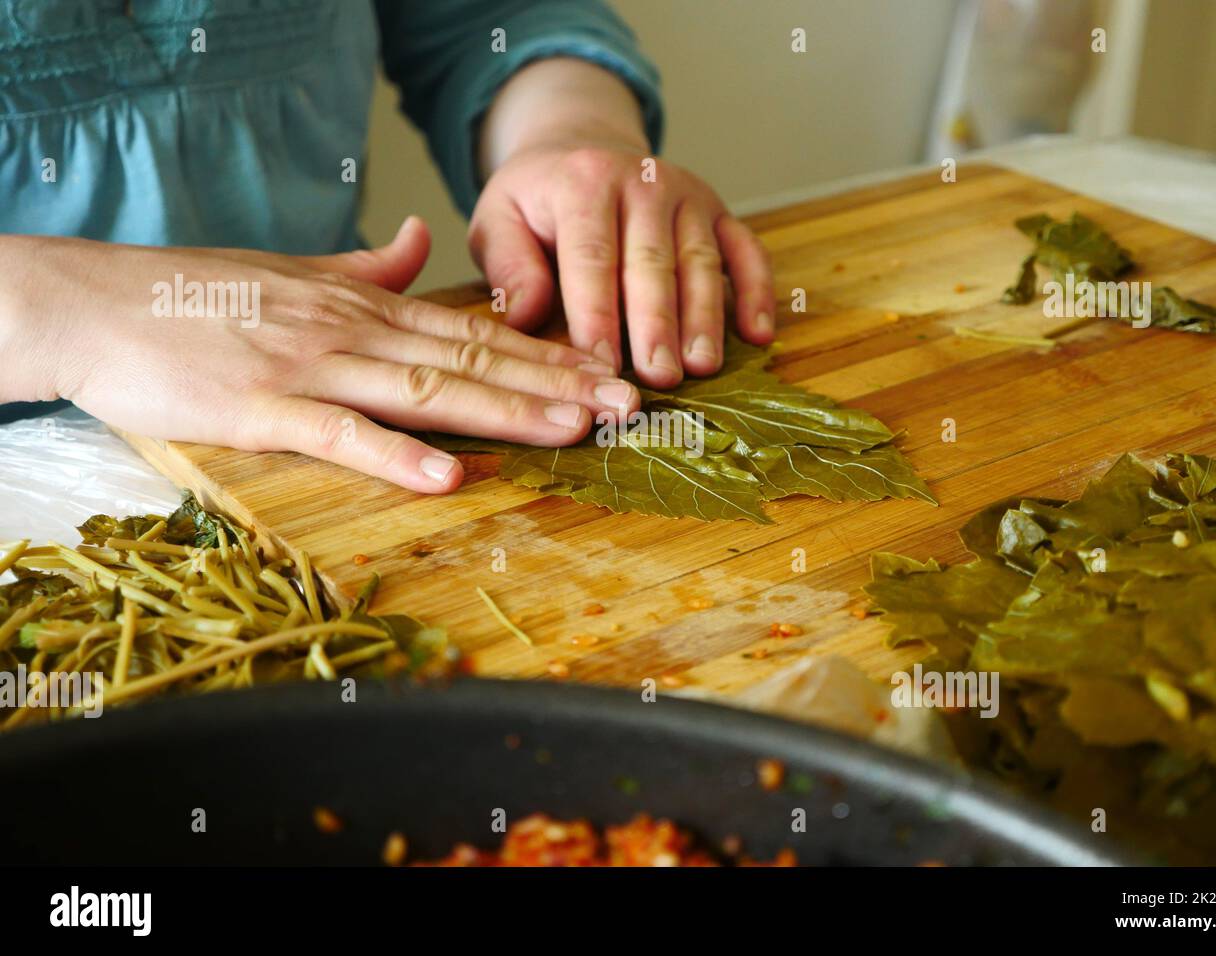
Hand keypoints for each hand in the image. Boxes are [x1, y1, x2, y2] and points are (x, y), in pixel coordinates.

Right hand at [0, 218, 639, 492]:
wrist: (97, 302)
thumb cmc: (198, 294)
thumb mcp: (296, 270)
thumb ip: (367, 265)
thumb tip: (419, 243)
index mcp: (365, 305)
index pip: (474, 328)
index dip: (547, 352)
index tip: (606, 371)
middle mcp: (354, 331)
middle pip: (472, 358)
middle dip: (556, 382)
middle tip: (625, 406)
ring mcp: (312, 367)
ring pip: (427, 390)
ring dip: (505, 410)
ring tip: (572, 429)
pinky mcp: (264, 407)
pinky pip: (342, 434)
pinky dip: (397, 455)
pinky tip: (450, 476)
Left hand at [469, 144, 775, 388]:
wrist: (582, 148)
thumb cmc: (537, 203)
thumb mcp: (498, 220)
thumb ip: (508, 265)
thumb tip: (523, 316)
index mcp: (583, 183)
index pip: (593, 257)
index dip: (598, 314)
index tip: (600, 365)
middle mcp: (643, 182)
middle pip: (652, 262)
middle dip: (656, 323)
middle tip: (659, 377)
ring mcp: (687, 195)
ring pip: (700, 262)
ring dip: (704, 318)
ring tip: (703, 367)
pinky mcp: (719, 211)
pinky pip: (746, 251)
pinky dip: (756, 291)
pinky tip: (758, 334)